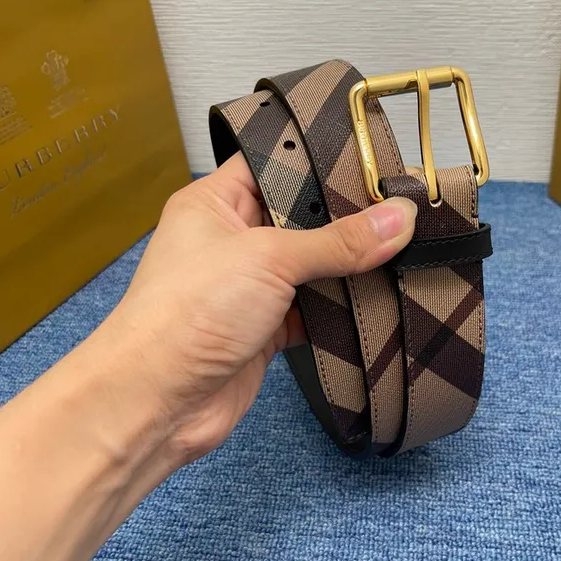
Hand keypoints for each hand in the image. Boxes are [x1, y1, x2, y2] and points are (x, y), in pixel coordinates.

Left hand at [109, 153, 416, 466]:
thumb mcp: (269, 258)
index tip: (370, 158)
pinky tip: (378, 295)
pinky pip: (313, 308)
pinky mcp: (265, 327)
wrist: (159, 402)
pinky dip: (341, 307)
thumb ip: (338, 241)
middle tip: (399, 203)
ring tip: (402, 244)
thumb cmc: (188, 313)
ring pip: (310, 265)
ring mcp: (249, 286)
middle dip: (344, 216)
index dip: (319, 160)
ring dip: (347, 264)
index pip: (273, 164)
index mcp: (215, 204)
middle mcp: (231, 240)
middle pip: (300, 218)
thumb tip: (399, 217)